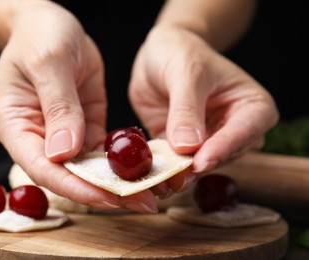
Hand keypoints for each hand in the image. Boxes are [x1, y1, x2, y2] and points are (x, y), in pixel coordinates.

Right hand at [0, 1, 157, 212]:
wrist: (50, 24)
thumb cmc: (40, 35)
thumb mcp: (49, 60)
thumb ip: (57, 104)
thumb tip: (66, 151)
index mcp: (14, 124)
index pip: (41, 166)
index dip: (74, 186)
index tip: (108, 196)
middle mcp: (36, 136)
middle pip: (67, 175)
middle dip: (102, 191)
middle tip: (142, 201)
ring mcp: (60, 135)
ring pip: (87, 168)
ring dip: (117, 182)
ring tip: (150, 192)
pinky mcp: (82, 127)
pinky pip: (101, 152)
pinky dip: (121, 163)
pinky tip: (144, 169)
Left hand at [129, 25, 278, 197]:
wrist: (161, 53)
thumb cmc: (182, 52)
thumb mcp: (186, 72)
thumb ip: (186, 109)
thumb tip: (188, 146)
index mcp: (252, 107)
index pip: (243, 133)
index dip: (222, 149)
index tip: (201, 162)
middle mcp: (235, 130)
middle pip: (220, 156)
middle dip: (195, 168)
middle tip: (174, 178)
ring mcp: (209, 141)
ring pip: (197, 166)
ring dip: (177, 174)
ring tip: (157, 181)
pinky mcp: (184, 148)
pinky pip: (175, 164)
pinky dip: (162, 170)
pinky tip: (147, 175)